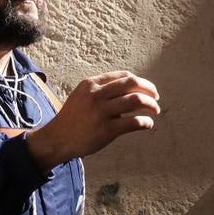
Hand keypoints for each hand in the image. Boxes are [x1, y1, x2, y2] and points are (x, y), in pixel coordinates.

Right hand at [26, 71, 160, 170]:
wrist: (57, 139)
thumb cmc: (72, 119)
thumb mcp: (82, 97)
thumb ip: (102, 92)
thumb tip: (131, 92)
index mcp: (90, 84)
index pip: (123, 76)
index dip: (140, 81)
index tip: (147, 89)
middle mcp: (96, 95)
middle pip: (132, 83)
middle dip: (150, 89)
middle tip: (156, 98)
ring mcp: (101, 112)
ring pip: (136, 100)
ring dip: (151, 105)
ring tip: (155, 111)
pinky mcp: (106, 129)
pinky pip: (134, 122)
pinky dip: (146, 122)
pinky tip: (147, 124)